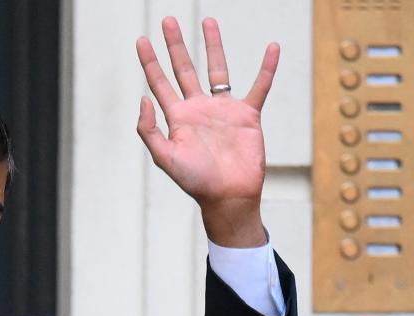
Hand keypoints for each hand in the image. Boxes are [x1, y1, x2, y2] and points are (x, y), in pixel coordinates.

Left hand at [135, 17, 278, 246]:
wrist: (228, 195)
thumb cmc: (195, 181)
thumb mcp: (164, 157)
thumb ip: (149, 130)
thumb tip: (143, 98)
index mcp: (177, 117)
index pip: (159, 82)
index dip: (150, 62)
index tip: (141, 40)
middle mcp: (198, 108)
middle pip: (184, 69)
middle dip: (174, 45)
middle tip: (166, 21)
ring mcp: (223, 109)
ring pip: (218, 70)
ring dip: (212, 46)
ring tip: (207, 22)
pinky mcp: (248, 115)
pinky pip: (259, 86)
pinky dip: (267, 68)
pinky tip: (272, 48)